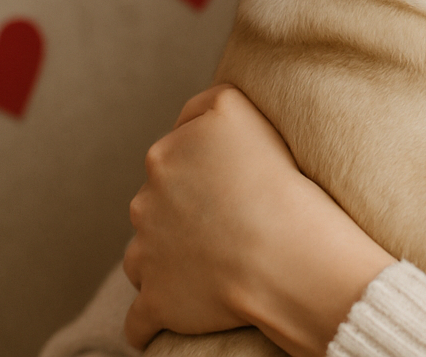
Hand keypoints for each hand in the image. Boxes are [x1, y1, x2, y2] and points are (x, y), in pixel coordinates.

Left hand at [122, 84, 394, 356]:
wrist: (283, 253)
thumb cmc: (276, 181)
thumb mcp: (240, 110)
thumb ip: (207, 103)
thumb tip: (190, 117)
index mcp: (166, 152)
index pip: (180, 145)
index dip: (208, 159)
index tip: (236, 173)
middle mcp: (148, 198)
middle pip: (160, 198)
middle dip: (184, 207)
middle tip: (231, 216)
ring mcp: (147, 251)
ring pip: (148, 251)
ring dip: (171, 256)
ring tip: (214, 262)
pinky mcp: (155, 299)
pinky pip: (141, 318)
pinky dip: (153, 321)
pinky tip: (176, 317)